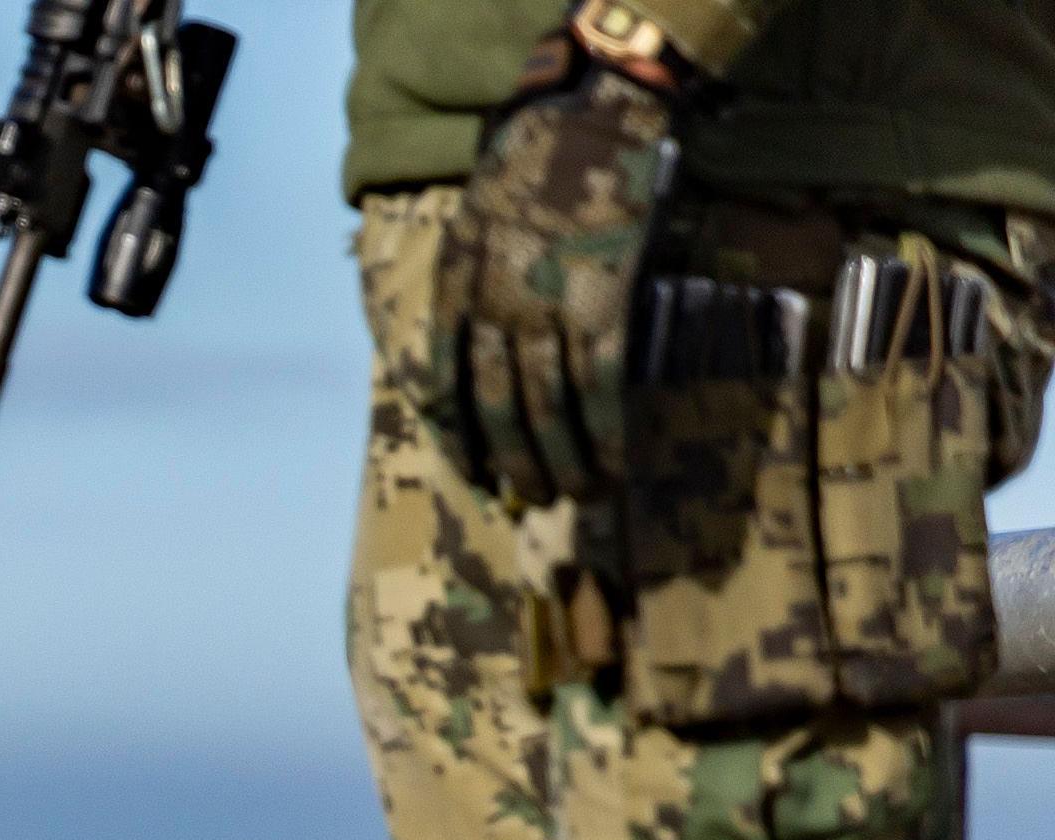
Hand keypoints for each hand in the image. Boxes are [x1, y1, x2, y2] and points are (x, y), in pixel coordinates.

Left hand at [422, 30, 685, 505]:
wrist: (587, 120)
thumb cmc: (527, 167)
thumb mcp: (468, 226)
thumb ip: (465, 286)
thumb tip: (470, 349)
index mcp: (452, 291)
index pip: (443, 386)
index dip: (457, 439)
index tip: (471, 476)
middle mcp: (492, 309)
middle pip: (496, 408)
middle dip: (511, 464)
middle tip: (526, 501)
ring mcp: (547, 308)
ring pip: (548, 408)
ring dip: (562, 463)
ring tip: (574, 498)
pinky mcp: (603, 303)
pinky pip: (601, 386)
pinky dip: (607, 435)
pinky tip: (615, 466)